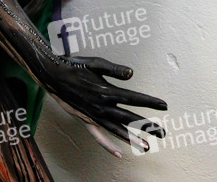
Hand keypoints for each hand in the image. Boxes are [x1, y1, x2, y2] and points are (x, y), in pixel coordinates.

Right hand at [43, 55, 166, 153]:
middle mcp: (101, 106)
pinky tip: (117, 153)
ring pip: (116, 130)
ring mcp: (93, 116)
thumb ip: (115, 69)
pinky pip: (98, 136)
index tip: (163, 105)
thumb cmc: (76, 67)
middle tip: (162, 133)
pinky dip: (108, 145)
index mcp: (106, 91)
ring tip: (146, 147)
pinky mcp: (85, 120)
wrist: (53, 76)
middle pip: (129, 118)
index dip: (150, 102)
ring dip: (132, 139)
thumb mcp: (96, 63)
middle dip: (147, 126)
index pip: (134, 98)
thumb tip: (132, 74)